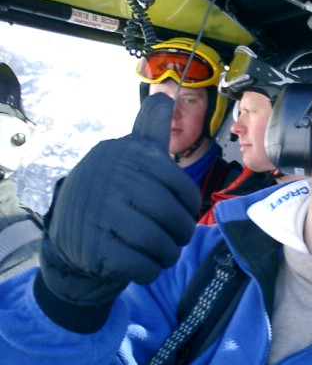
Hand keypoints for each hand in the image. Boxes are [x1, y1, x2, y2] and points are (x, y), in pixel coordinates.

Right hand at [36, 93, 199, 328]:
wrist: (69, 234)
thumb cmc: (112, 192)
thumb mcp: (130, 156)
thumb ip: (149, 130)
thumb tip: (166, 94)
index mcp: (130, 156)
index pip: (182, 189)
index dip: (189, 208)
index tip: (182, 214)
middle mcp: (115, 180)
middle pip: (173, 217)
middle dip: (180, 234)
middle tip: (175, 239)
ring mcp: (101, 213)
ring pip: (160, 243)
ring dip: (167, 254)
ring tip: (162, 253)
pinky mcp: (95, 248)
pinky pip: (142, 266)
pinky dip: (150, 270)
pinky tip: (145, 265)